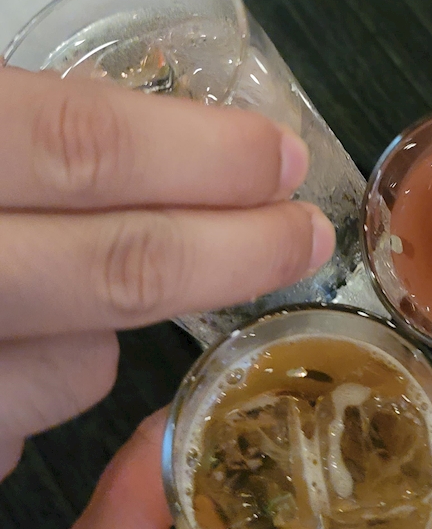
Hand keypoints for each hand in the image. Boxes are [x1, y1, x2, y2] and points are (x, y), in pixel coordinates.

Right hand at [0, 67, 334, 476]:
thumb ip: (30, 116)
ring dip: (111, 330)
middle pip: (123, 270)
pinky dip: (36, 383)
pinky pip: (20, 420)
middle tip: (304, 236)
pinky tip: (8, 341)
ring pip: (84, 366)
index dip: (208, 158)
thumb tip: (134, 108)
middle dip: (238, 255)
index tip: (283, 162)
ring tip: (70, 284)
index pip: (93, 148)